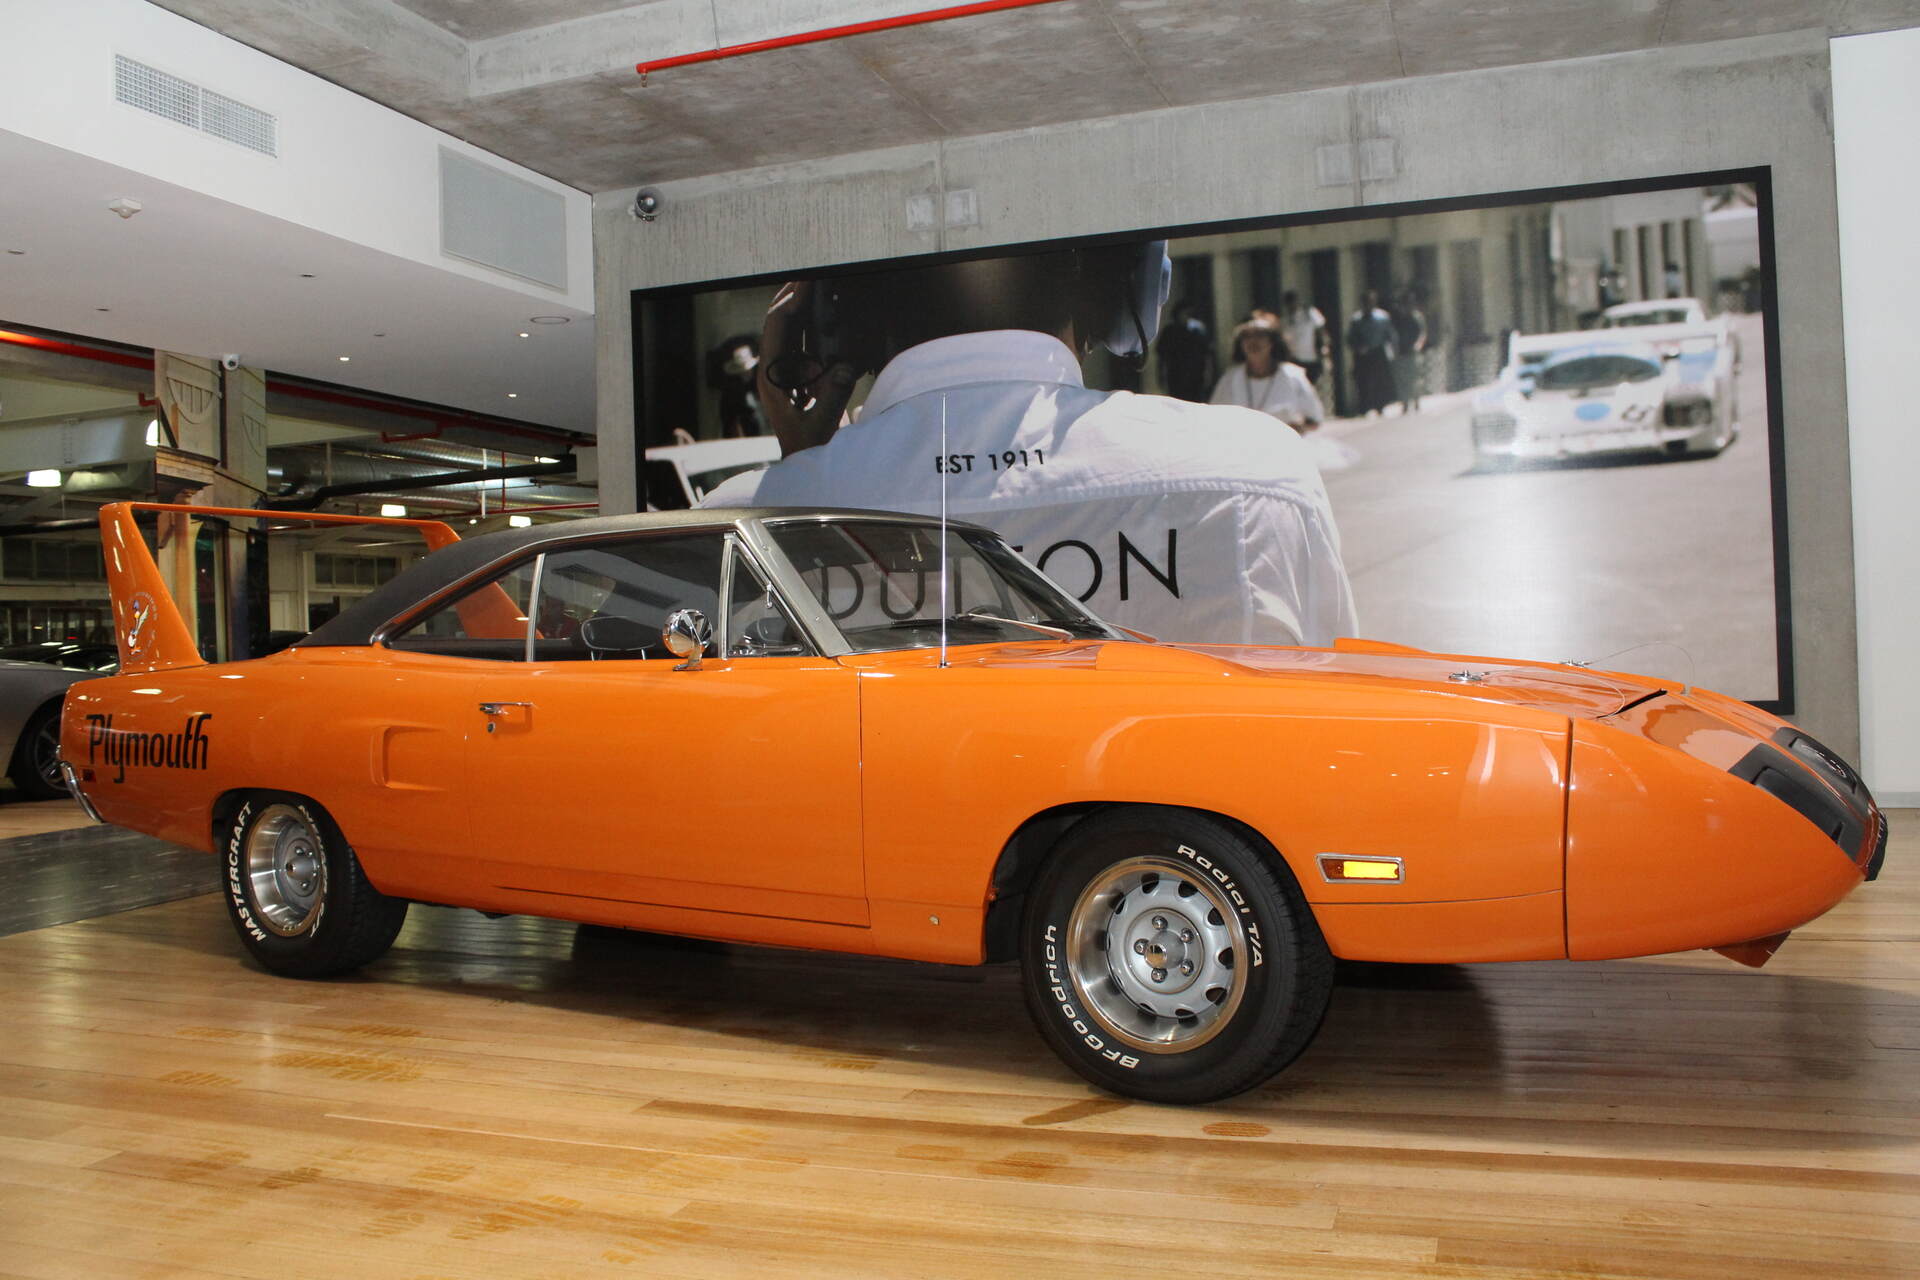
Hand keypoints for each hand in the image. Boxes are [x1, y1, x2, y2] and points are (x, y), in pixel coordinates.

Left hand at [759, 280, 859, 457]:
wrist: (806, 467)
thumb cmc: (810, 449)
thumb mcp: (821, 426)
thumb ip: (833, 398)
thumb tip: (844, 367)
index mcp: (771, 378)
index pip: (776, 328)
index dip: (791, 303)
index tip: (808, 283)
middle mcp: (773, 371)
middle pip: (777, 321)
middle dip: (792, 295)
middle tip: (810, 272)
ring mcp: (783, 373)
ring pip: (787, 330)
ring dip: (800, 307)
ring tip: (815, 284)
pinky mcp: (796, 378)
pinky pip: (800, 342)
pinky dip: (810, 324)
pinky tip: (823, 314)